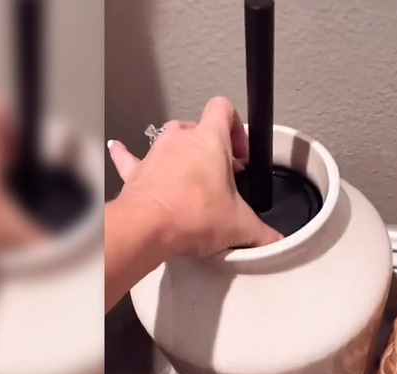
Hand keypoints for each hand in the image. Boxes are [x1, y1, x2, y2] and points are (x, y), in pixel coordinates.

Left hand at [104, 97, 281, 309]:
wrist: (148, 227)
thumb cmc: (192, 215)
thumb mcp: (240, 226)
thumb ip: (264, 234)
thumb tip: (277, 242)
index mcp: (210, 140)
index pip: (224, 108)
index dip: (235, 126)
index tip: (240, 154)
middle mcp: (180, 138)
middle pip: (198, 126)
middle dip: (211, 147)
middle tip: (221, 173)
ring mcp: (155, 153)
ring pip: (169, 139)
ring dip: (180, 152)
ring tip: (190, 176)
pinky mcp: (136, 172)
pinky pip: (129, 157)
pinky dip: (126, 154)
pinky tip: (118, 148)